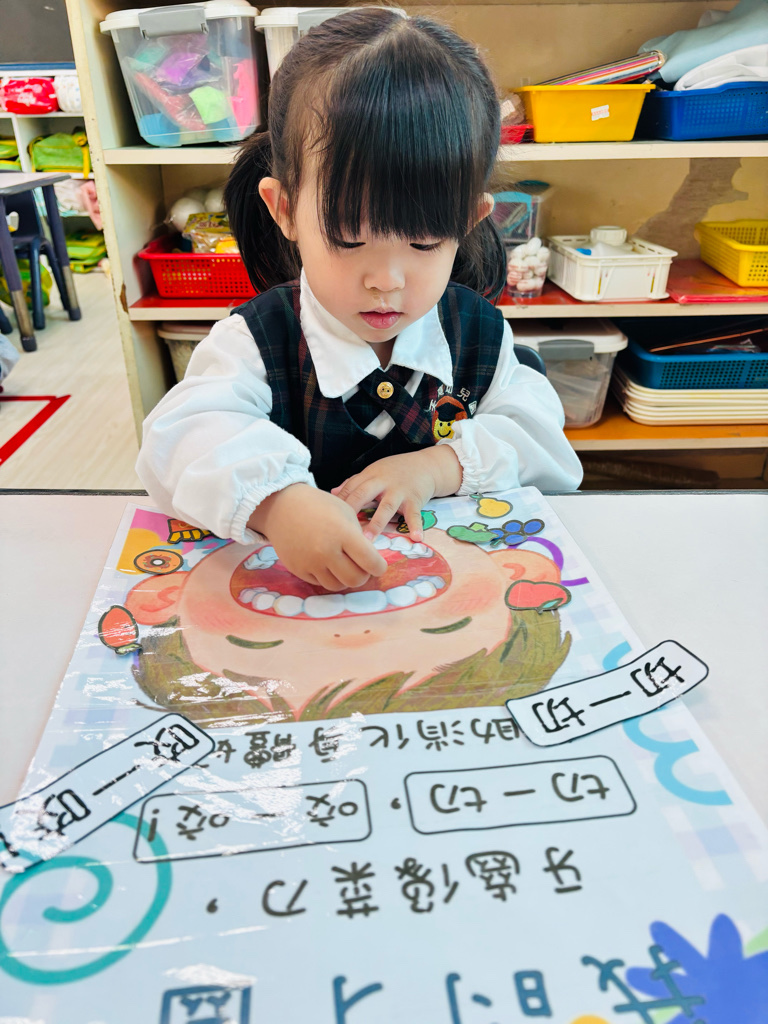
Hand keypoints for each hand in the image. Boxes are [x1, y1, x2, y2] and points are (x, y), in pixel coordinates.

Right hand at [247, 484, 386, 590]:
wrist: (282, 507)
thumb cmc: (319, 506)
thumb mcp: (346, 513)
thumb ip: (360, 537)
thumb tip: (370, 560)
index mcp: (343, 534)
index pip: (371, 563)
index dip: (379, 567)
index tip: (378, 564)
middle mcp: (327, 551)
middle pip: (356, 580)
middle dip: (363, 575)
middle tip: (361, 566)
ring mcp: (310, 563)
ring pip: (338, 586)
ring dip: (345, 578)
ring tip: (343, 565)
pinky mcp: (298, 570)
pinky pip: (320, 583)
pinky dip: (327, 576)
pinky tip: (326, 563)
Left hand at [332, 446, 461, 539]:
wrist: (426, 465)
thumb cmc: (396, 471)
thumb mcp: (374, 472)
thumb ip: (354, 482)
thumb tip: (332, 492)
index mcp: (370, 475)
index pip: (350, 488)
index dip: (339, 502)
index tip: (326, 518)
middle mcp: (383, 482)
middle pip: (364, 494)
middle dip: (352, 510)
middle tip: (341, 529)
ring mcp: (400, 491)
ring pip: (386, 507)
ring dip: (377, 523)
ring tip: (367, 540)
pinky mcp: (415, 499)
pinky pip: (415, 514)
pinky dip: (416, 526)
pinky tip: (416, 538)